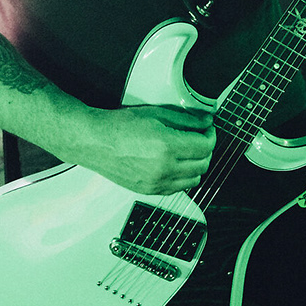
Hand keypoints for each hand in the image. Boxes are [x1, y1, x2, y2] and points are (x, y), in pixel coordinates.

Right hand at [71, 103, 215, 195]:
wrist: (95, 142)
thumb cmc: (119, 126)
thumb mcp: (157, 114)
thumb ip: (186, 120)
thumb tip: (206, 123)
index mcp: (167, 146)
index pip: (205, 146)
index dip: (211, 135)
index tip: (208, 129)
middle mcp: (163, 168)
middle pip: (203, 164)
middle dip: (206, 149)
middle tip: (200, 138)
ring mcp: (156, 183)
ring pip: (194, 180)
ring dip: (197, 165)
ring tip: (189, 151)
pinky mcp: (148, 191)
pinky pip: (178, 189)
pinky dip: (183, 178)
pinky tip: (177, 165)